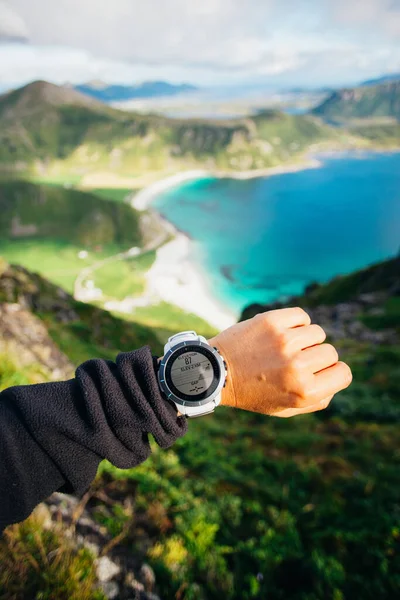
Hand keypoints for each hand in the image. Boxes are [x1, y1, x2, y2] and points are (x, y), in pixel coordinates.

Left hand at [209, 307, 351, 417]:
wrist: (214, 372)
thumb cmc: (251, 393)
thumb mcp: (284, 409)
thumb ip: (315, 400)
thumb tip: (335, 379)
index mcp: (304, 391)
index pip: (344, 373)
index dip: (333, 372)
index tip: (318, 372)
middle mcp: (297, 366)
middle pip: (330, 352)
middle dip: (316, 357)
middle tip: (292, 362)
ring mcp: (285, 341)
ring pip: (317, 333)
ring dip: (304, 339)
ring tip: (283, 347)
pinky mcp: (271, 321)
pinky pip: (301, 316)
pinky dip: (295, 322)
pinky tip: (281, 332)